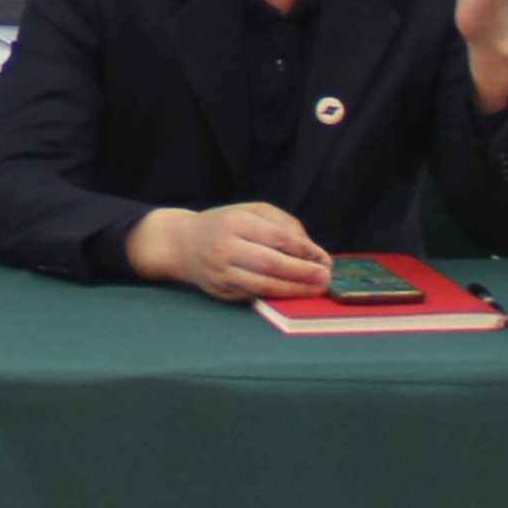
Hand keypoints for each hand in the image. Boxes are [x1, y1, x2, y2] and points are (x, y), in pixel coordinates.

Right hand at [128, 200, 334, 302]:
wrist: (181, 244)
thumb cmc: (223, 224)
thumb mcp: (250, 211)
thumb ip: (282, 224)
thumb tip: (310, 249)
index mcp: (235, 223)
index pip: (277, 238)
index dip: (304, 250)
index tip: (324, 259)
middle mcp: (225, 248)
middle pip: (272, 264)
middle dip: (303, 273)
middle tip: (326, 278)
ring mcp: (221, 273)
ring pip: (264, 285)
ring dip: (295, 289)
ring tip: (316, 289)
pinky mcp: (221, 291)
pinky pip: (254, 295)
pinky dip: (278, 296)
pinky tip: (294, 294)